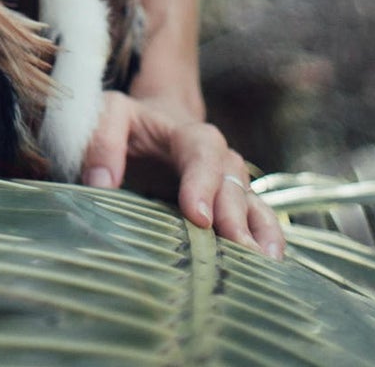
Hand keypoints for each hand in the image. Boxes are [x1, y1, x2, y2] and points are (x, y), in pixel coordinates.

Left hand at [80, 90, 285, 259]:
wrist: (156, 123)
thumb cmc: (132, 123)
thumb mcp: (109, 114)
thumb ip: (102, 140)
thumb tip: (100, 182)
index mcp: (185, 133)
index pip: (201, 152)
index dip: (202, 181)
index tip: (198, 215)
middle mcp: (217, 156)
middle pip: (232, 180)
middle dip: (234, 214)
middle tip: (236, 246)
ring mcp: (229, 182)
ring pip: (252, 200)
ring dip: (259, 228)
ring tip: (266, 260)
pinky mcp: (233, 204)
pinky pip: (259, 216)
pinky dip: (268, 234)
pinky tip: (274, 258)